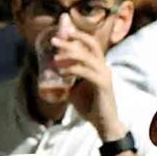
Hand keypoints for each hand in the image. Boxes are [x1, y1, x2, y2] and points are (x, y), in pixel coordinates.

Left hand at [47, 16, 124, 138]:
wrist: (104, 124)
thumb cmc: (90, 106)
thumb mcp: (75, 90)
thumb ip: (68, 80)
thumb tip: (52, 74)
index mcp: (98, 66)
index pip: (90, 45)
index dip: (78, 36)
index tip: (63, 31)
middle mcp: (103, 67)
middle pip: (90, 46)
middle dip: (72, 40)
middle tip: (54, 40)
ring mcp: (104, 75)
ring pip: (88, 57)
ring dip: (70, 55)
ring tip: (54, 58)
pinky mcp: (103, 85)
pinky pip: (86, 72)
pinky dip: (73, 70)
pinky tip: (61, 72)